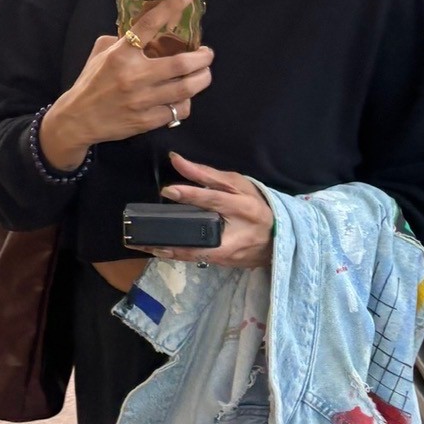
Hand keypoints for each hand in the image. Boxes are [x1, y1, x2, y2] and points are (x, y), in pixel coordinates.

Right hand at [38, 1, 213, 170]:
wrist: (78, 119)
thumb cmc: (91, 82)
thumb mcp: (100, 53)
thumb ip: (123, 39)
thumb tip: (149, 31)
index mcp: (121, 54)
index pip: (149, 24)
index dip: (171, 7)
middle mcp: (133, 75)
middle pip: (181, 63)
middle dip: (203, 57)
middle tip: (207, 54)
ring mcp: (141, 100)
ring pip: (186, 89)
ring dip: (202, 79)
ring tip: (203, 74)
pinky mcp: (146, 121)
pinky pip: (178, 110)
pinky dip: (186, 102)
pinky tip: (184, 98)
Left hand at [145, 156, 273, 269]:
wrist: (280, 237)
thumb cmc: (256, 204)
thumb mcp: (237, 184)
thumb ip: (206, 174)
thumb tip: (176, 160)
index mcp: (243, 206)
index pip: (214, 199)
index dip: (191, 194)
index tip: (168, 190)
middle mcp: (237, 232)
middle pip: (201, 233)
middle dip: (172, 235)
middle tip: (143, 233)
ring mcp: (231, 252)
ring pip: (197, 252)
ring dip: (169, 250)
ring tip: (144, 244)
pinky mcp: (225, 263)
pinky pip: (199, 258)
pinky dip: (179, 254)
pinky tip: (160, 250)